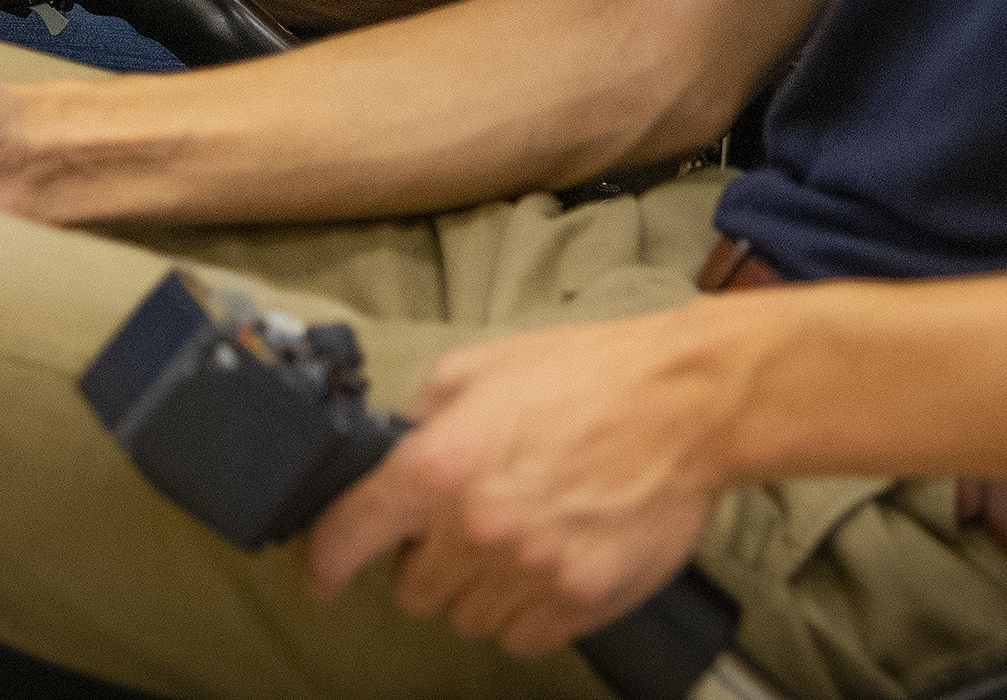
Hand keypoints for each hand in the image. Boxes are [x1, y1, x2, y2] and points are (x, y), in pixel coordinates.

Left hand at [302, 307, 741, 658]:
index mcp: (440, 463)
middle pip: (412, 589)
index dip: (325, 560)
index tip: (321, 574)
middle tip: (464, 524)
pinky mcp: (578, 601)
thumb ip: (423, 416)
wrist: (684, 403)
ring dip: (477, 588)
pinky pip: (521, 638)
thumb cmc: (589, 376)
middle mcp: (477, 527)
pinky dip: (524, 613)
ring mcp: (530, 571)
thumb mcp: (482, 367)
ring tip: (517, 537)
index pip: (349, 534)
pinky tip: (546, 565)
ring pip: (465, 618)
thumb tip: (390, 454)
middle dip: (427, 560)